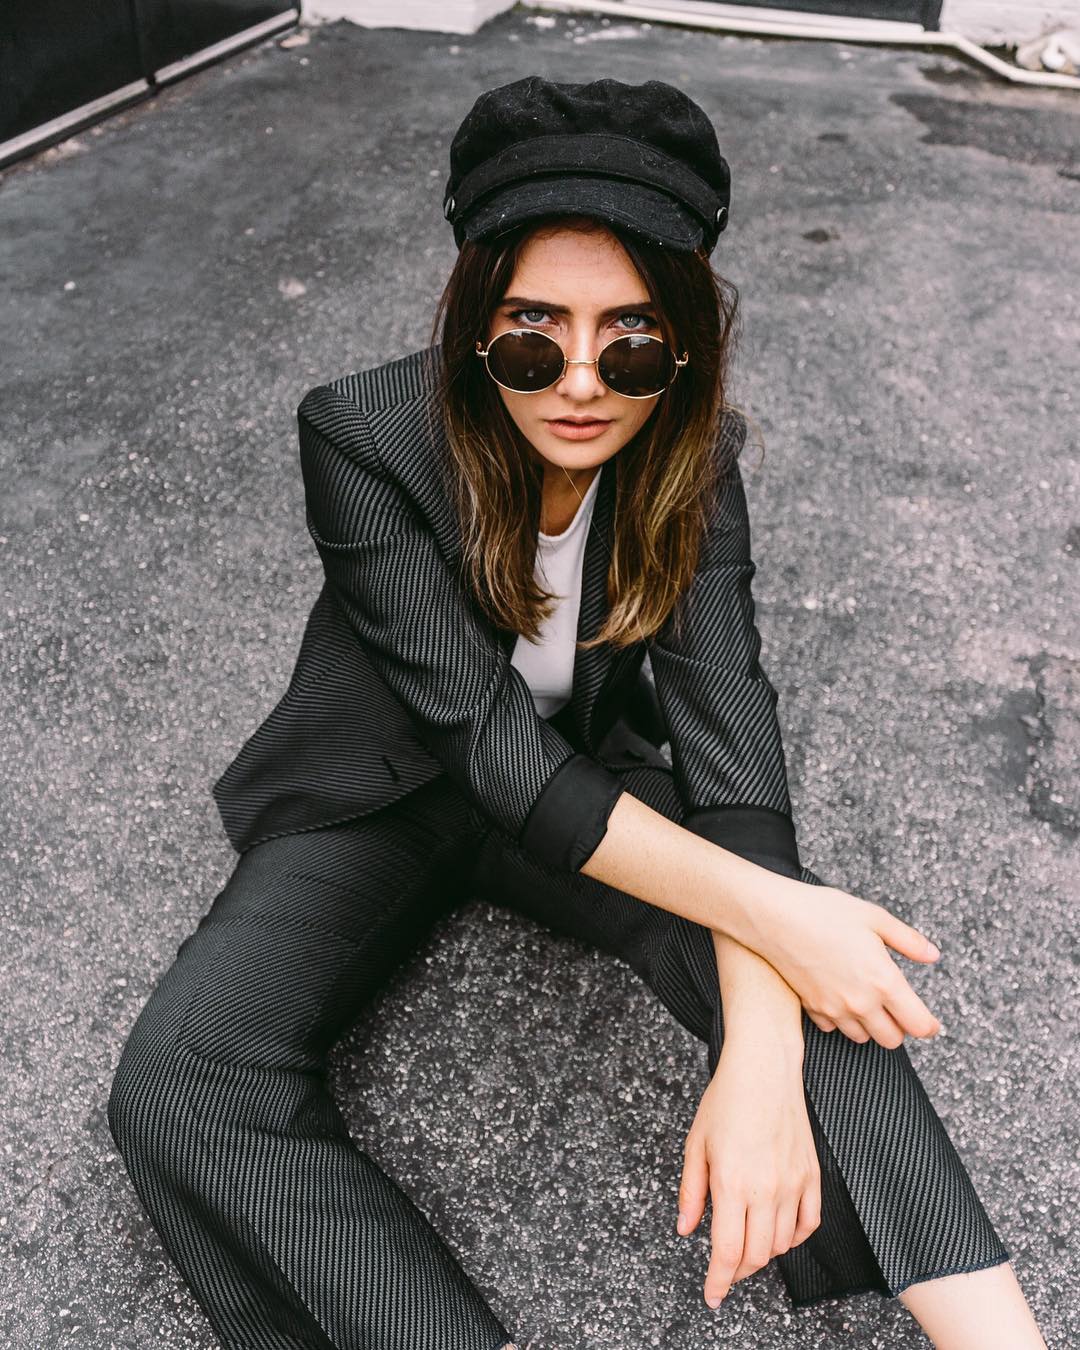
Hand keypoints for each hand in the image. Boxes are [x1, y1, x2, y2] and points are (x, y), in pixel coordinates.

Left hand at [677, 1039, 819, 1307]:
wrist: (765, 1068)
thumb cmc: (726, 1099)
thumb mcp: (696, 1144)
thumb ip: (691, 1191)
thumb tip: (686, 1229)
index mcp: (731, 1183)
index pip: (728, 1252)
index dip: (719, 1281)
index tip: (712, 1296)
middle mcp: (765, 1189)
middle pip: (756, 1255)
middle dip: (737, 1273)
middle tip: (724, 1274)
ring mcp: (793, 1183)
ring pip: (782, 1244)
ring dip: (763, 1255)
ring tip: (746, 1247)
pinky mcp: (811, 1175)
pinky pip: (808, 1223)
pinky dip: (793, 1237)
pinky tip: (778, 1233)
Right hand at [734, 878, 942, 1047]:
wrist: (774, 917)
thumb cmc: (823, 911)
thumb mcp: (873, 917)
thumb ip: (908, 940)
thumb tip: (932, 955)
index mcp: (883, 980)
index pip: (918, 1024)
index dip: (930, 1026)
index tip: (930, 1022)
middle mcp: (861, 1002)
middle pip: (892, 1040)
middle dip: (899, 1027)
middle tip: (896, 1007)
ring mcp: (834, 1009)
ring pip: (863, 1038)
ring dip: (870, 1025)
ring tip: (867, 1000)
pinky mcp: (812, 1008)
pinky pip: (834, 1028)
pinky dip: (841, 1019)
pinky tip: (838, 996)